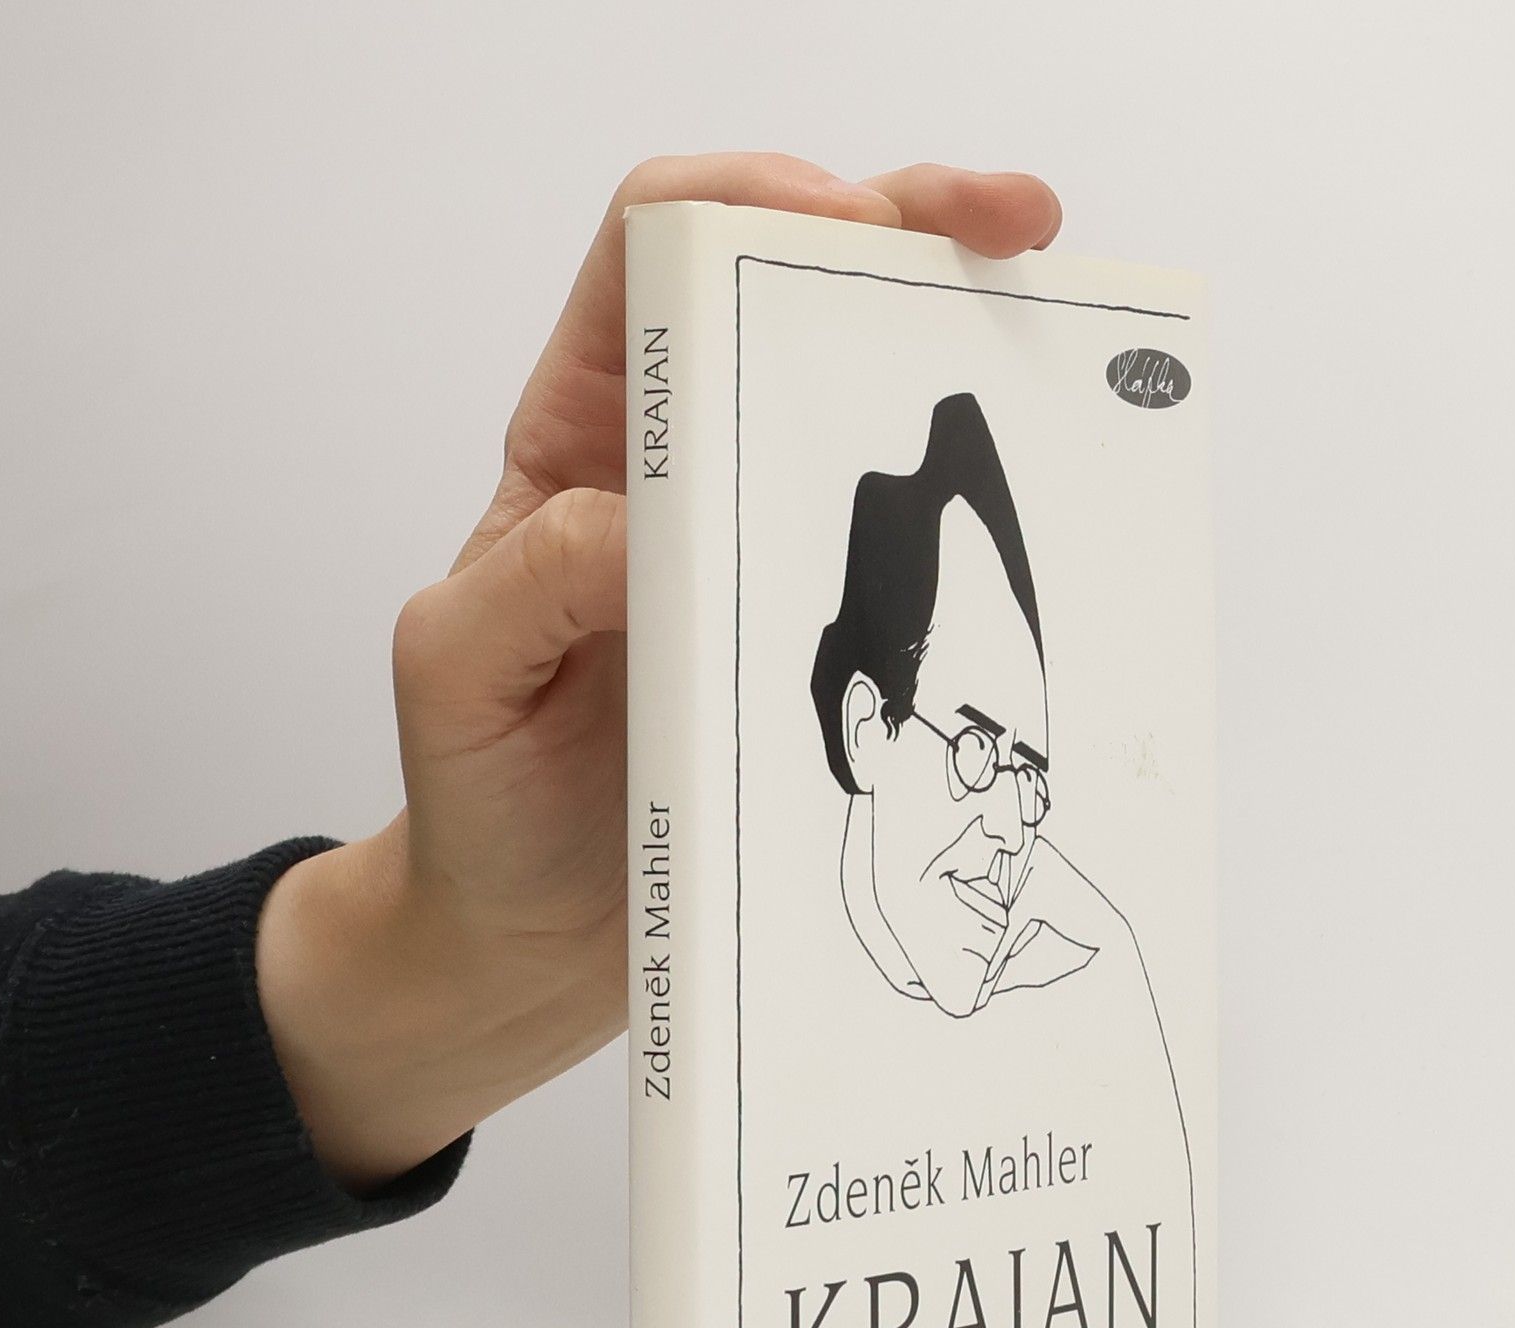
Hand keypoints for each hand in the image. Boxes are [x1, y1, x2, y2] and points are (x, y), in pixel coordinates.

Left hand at [256, 154, 1063, 1189]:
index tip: (844, 215)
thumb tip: (662, 519)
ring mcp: (761, 561)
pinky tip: (1037, 512)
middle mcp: (681, 478)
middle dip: (907, 230)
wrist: (526, 941)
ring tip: (1052, 343)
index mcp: (581, 445)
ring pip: (867, 418)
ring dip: (960, 361)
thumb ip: (543, 575)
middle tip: (1012, 231)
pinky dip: (977, 526)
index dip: (746, 198)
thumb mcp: (462, 670)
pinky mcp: (825, 650)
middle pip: (788, 298)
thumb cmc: (476, 800)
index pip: (652, 251)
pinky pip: (909, 565)